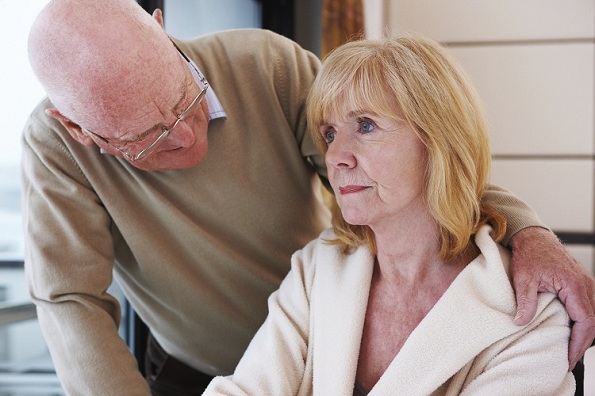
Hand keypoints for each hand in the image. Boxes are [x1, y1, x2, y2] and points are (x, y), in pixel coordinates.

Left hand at [508, 226, 594, 369]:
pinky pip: (587, 307)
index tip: (570, 357)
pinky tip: (571, 331)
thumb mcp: (523, 279)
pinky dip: (582, 322)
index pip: (586, 321)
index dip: (579, 342)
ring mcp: (585, 284)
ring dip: (584, 334)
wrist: (533, 237)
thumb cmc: (529, 255)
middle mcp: (585, 285)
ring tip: (569, 350)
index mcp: (574, 285)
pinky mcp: (580, 284)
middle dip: (582, 343)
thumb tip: (520, 322)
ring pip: (592, 315)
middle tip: (569, 360)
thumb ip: (525, 301)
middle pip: (593, 322)